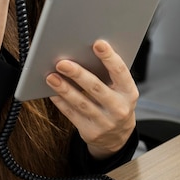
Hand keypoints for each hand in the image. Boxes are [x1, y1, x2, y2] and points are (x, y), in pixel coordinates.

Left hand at [45, 40, 137, 159]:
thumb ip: (108, 73)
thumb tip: (84, 52)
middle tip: (63, 62)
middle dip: (78, 74)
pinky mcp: (91, 132)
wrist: (118, 136)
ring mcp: (105, 122)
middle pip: (96, 88)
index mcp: (129, 92)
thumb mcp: (120, 89)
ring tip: (51, 76)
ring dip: (64, 88)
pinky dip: (60, 101)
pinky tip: (51, 91)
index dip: (109, 57)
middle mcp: (119, 108)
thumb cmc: (116, 102)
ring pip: (81, 102)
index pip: (120, 71)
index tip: (98, 43)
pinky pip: (72, 114)